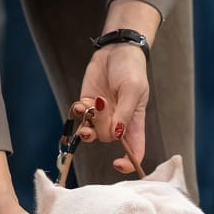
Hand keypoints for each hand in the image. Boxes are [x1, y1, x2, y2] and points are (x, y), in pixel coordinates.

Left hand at [75, 45, 148, 173]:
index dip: (128, 162)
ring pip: (90, 132)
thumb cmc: (131, 69)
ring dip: (86, 125)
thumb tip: (117, 135)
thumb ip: (124, 113)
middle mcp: (117, 121)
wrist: (116, 49)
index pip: (135, 150)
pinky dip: (78, 112)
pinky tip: (82, 102)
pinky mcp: (88, 105)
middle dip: (101, 127)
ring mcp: (101, 114)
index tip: (117, 164)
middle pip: (106, 137)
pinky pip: (80, 117)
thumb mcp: (133, 90)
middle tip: (102, 105)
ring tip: (86, 110)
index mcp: (133, 122)